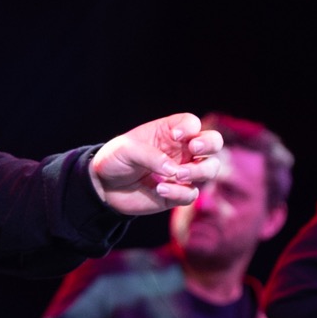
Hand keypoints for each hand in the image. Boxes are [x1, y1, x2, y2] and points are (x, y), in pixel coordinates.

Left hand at [89, 113, 224, 215]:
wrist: (103, 187)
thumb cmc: (115, 159)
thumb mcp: (126, 150)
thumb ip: (151, 156)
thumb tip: (175, 171)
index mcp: (169, 132)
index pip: (192, 123)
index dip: (190, 127)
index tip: (175, 135)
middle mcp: (181, 150)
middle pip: (213, 142)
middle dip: (210, 144)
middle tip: (194, 149)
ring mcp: (182, 172)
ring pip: (210, 169)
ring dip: (199, 170)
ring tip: (177, 174)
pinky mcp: (177, 194)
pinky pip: (191, 194)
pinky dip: (179, 192)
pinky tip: (160, 190)